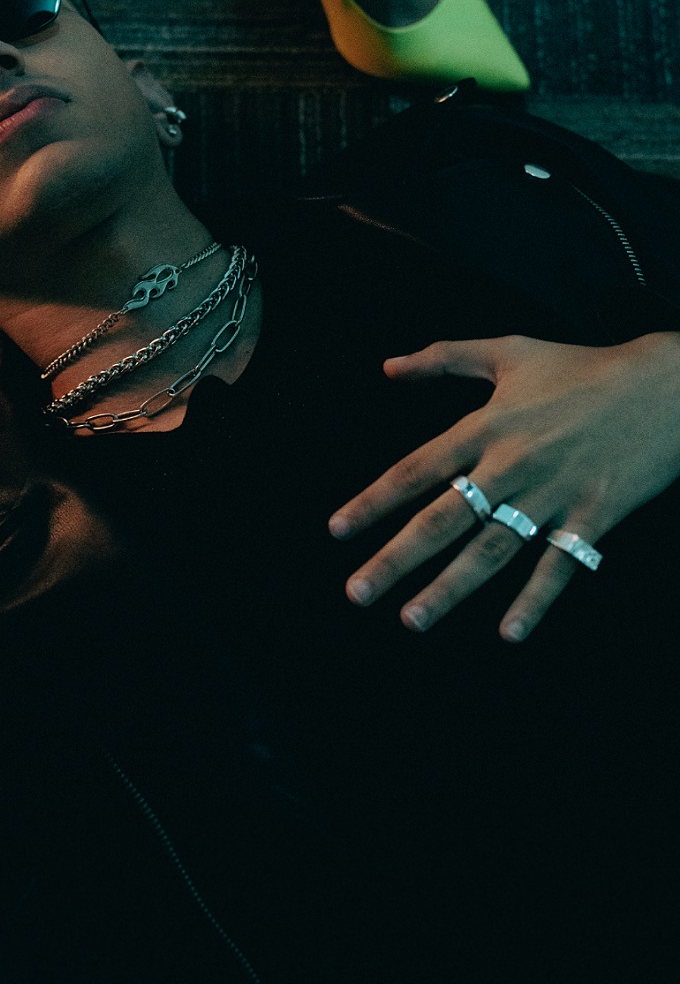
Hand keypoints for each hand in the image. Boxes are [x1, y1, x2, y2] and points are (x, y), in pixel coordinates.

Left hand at [327, 333, 679, 639]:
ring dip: (449, 588)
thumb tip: (388, 366)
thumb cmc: (582, 367)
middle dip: (395, 559)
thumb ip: (444, 357)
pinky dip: (534, 600)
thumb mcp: (509, 351)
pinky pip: (559, 566)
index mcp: (487, 426)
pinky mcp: (594, 516)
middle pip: (442, 519)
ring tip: (410, 619)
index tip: (337, 530)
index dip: (373, 501)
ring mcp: (553, 494)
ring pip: (491, 551)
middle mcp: (512, 465)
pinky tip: (508, 632)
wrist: (668, 385)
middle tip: (356, 592)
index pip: (416, 469)